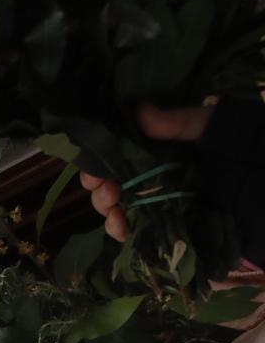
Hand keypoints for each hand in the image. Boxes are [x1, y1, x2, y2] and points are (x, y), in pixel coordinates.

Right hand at [82, 103, 212, 241]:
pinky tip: (122, 228)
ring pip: (122, 209)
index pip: (121, 154)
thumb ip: (178, 121)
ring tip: (114, 209)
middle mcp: (161, 175)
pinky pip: (141, 233)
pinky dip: (125, 232)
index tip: (95, 168)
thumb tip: (138, 109)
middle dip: (101, 188)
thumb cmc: (247, 147)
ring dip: (109, 211)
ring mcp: (166, 203)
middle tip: (106, 190)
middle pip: (115, 183)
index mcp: (165, 148)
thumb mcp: (215, 126)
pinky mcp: (174, 228)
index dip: (101, 161)